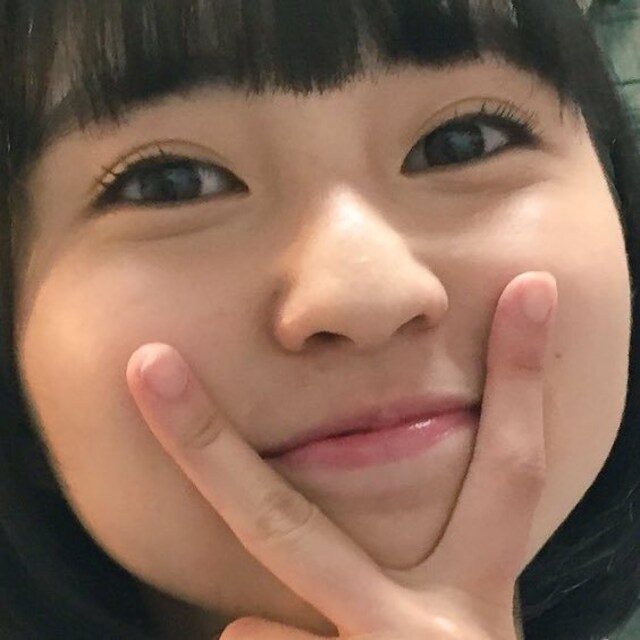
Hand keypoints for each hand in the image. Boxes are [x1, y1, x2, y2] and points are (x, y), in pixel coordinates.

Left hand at [126, 271, 556, 639]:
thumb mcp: (453, 623)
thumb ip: (383, 589)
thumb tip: (247, 619)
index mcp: (477, 590)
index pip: (506, 466)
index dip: (521, 374)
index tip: (528, 288)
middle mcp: (434, 630)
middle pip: (282, 524)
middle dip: (202, 444)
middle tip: (144, 366)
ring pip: (259, 627)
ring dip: (280, 633)